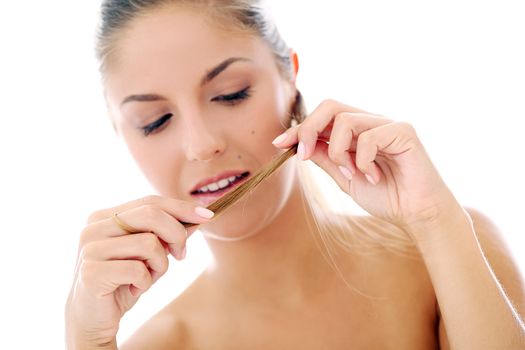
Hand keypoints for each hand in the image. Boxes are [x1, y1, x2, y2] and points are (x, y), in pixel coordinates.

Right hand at [65, 195, 213, 347]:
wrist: (92, 320)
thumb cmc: (122, 283)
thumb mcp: (149, 255)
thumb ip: (167, 234)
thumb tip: (198, 216)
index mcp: (105, 217)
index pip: (150, 201)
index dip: (181, 207)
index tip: (207, 216)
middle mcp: (93, 227)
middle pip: (151, 215)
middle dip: (177, 234)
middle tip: (182, 255)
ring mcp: (90, 249)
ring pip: (149, 243)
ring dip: (160, 264)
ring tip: (148, 276)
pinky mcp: (91, 272)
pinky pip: (138, 269)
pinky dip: (145, 282)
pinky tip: (133, 288)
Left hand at [272, 99, 456, 235]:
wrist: (415, 215)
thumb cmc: (386, 196)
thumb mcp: (345, 178)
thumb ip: (326, 158)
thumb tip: (300, 144)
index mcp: (356, 132)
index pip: (322, 118)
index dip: (299, 128)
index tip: (279, 143)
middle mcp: (370, 123)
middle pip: (330, 106)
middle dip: (309, 129)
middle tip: (303, 155)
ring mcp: (387, 124)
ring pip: (346, 120)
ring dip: (340, 153)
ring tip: (353, 175)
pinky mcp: (403, 131)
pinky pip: (369, 136)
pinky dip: (363, 160)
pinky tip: (374, 176)